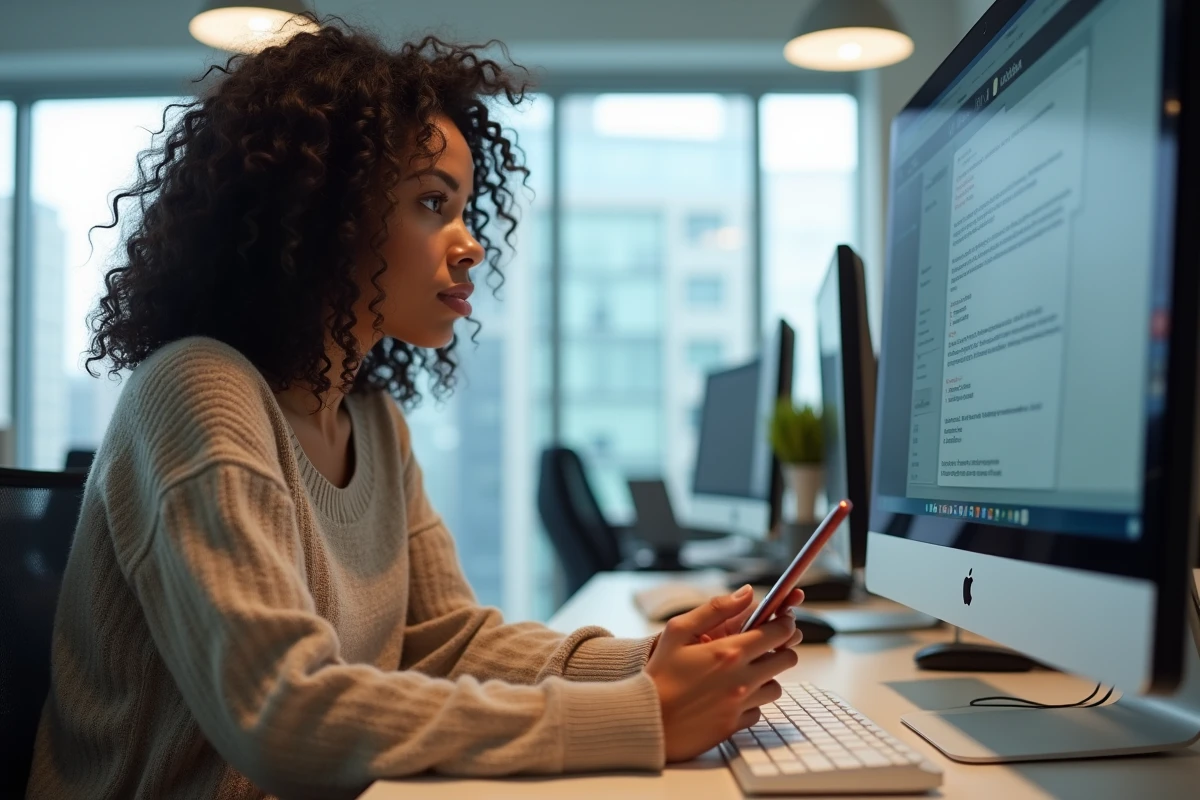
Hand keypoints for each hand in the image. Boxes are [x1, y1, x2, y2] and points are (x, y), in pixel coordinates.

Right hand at [645, 587, 799, 761]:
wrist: (646, 720)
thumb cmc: (659, 673)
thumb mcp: (678, 631)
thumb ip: (716, 609)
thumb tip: (747, 593)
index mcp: (730, 652)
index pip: (778, 633)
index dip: (784, 623)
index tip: (781, 621)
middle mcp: (742, 680)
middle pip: (786, 659)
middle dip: (781, 648)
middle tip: (765, 646)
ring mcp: (741, 705)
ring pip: (776, 687)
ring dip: (766, 677)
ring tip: (745, 672)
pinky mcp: (735, 725)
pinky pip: (758, 710)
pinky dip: (750, 702)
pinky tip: (730, 695)